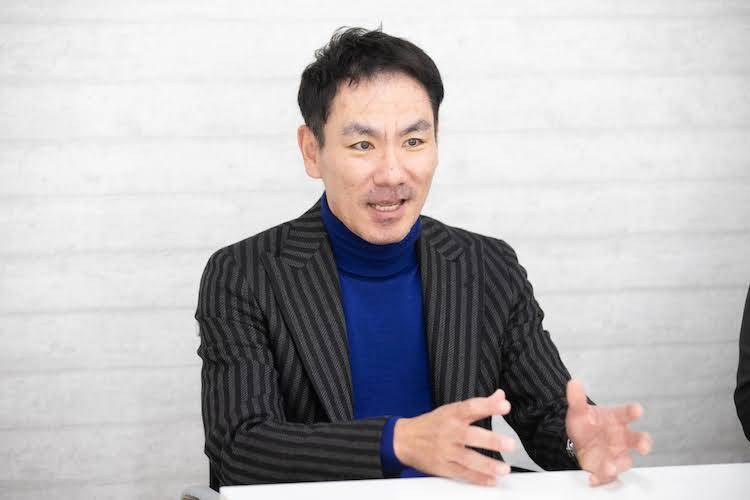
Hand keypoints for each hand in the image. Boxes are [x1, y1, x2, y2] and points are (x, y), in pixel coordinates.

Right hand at [393, 389, 516, 485]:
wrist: (404, 439)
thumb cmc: (432, 423)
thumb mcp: (452, 409)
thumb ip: (479, 405)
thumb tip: (500, 395)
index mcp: (452, 414)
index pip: (472, 407)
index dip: (489, 405)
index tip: (505, 405)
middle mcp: (449, 431)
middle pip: (471, 435)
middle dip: (491, 440)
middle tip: (510, 444)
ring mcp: (445, 450)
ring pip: (468, 458)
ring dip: (487, 465)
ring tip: (504, 469)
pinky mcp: (442, 466)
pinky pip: (462, 473)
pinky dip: (477, 478)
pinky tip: (491, 480)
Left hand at [565, 379, 652, 485]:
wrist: (578, 441)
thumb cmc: (586, 423)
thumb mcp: (578, 410)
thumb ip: (577, 398)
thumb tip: (574, 382)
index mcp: (617, 419)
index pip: (627, 413)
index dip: (633, 411)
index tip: (637, 409)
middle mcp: (622, 437)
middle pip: (638, 439)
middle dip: (643, 442)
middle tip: (644, 446)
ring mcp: (617, 454)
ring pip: (625, 461)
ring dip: (618, 465)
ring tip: (610, 466)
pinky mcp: (608, 468)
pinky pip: (608, 476)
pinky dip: (601, 477)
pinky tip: (592, 478)